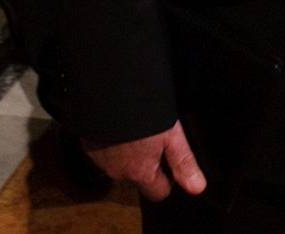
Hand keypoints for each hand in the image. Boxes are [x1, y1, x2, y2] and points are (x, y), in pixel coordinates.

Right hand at [86, 123, 206, 201]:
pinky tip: (118, 122)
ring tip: (134, 126)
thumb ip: (183, 162)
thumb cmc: (141, 112)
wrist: (107, 91)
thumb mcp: (171, 135)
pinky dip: (111, 141)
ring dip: (126, 151)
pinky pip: (104, 151)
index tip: (169, 158)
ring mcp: (99, 160)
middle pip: (138, 177)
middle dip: (145, 162)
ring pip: (120, 164)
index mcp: (139, 173)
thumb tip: (197, 188)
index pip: (158, 193)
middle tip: (152, 136)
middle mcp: (117, 172)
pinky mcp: (87, 145)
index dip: (168, 178)